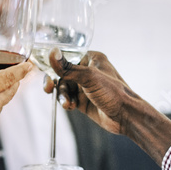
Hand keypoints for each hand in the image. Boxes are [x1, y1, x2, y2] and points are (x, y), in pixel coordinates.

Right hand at [48, 48, 170, 164]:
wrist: (126, 116)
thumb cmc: (114, 93)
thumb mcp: (89, 78)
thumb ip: (68, 67)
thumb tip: (52, 53)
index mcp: (92, 58)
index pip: (67, 56)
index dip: (55, 63)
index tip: (44, 68)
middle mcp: (87, 71)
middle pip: (62, 73)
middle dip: (55, 82)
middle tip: (48, 88)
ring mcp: (85, 87)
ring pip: (63, 87)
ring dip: (62, 95)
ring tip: (67, 104)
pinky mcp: (83, 101)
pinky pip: (67, 98)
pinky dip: (66, 102)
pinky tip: (70, 107)